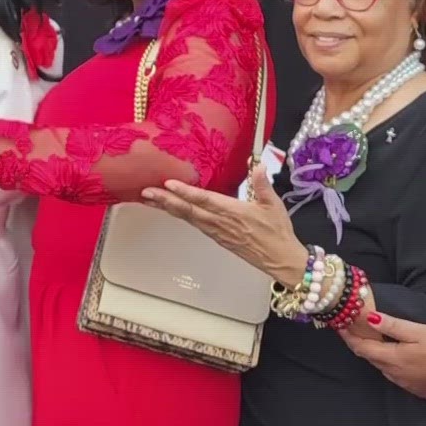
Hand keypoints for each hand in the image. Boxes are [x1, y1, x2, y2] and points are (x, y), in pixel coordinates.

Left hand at [140, 161, 307, 283]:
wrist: (280, 260)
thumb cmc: (278, 231)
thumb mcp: (274, 205)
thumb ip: (262, 184)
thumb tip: (257, 165)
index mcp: (233, 212)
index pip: (204, 200)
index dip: (185, 192)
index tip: (168, 184)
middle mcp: (220, 223)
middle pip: (188, 210)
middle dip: (165, 201)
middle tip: (145, 192)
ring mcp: (216, 232)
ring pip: (188, 218)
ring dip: (168, 208)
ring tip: (151, 199)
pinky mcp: (217, 238)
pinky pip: (195, 224)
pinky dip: (180, 216)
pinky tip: (171, 211)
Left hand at [340, 311, 425, 401]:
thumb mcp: (420, 332)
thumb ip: (394, 325)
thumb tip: (369, 317)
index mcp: (392, 358)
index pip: (362, 347)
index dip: (349, 336)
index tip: (340, 324)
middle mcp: (393, 373)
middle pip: (369, 357)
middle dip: (358, 343)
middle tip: (351, 329)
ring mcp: (404, 383)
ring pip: (381, 366)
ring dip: (373, 353)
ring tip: (369, 339)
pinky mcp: (416, 388)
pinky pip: (394, 374)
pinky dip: (387, 362)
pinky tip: (393, 355)